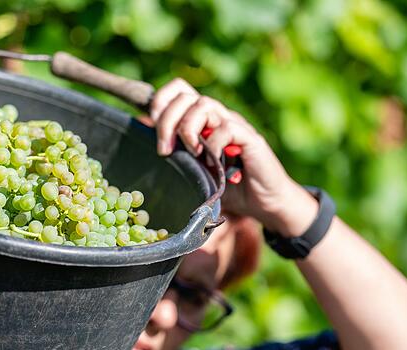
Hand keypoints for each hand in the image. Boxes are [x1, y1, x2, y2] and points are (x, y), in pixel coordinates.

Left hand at [149, 79, 317, 235]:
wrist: (264, 203)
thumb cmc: (228, 188)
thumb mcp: (195, 170)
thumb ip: (177, 155)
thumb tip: (142, 144)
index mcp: (202, 120)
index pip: (179, 90)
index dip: (161, 101)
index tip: (150, 126)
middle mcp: (218, 117)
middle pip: (186, 96)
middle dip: (167, 121)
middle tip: (164, 150)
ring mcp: (234, 126)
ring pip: (205, 105)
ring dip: (188, 129)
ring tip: (190, 153)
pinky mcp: (250, 140)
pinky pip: (227, 128)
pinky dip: (213, 145)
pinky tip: (212, 163)